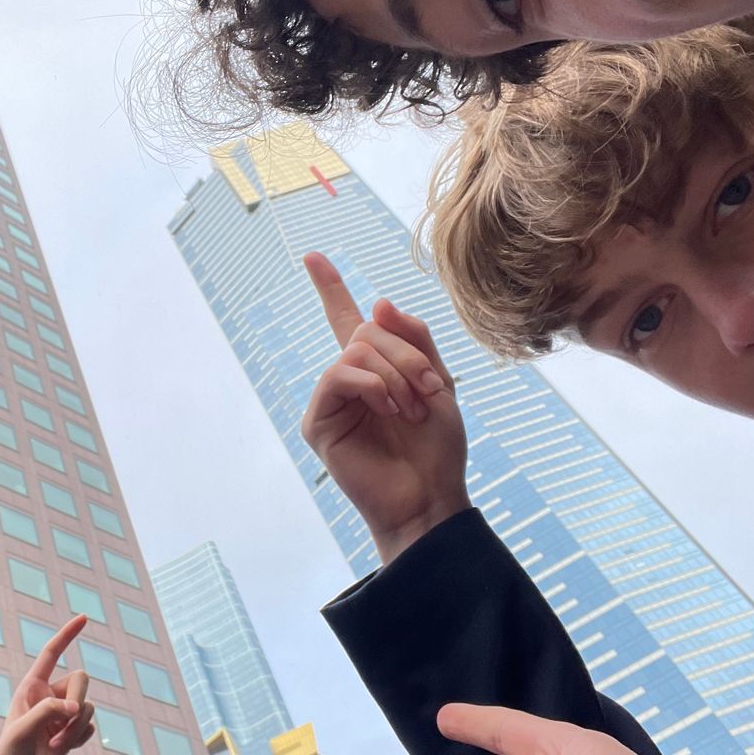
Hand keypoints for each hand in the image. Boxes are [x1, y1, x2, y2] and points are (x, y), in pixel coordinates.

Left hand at [0, 615, 95, 754]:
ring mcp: (60, 716)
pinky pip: (90, 725)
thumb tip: (76, 708)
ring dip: (77, 726)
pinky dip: (81, 737)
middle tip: (66, 721)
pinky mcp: (70, 735)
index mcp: (30, 688)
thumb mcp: (22, 731)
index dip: (68, 635)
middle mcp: (46, 698)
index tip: (85, 618)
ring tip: (57, 746)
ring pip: (88, 705)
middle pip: (81, 679)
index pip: (51, 654)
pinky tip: (64, 750)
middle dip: (79, 699)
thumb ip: (47, 711)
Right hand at [300, 252, 469, 563]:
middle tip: (430, 391)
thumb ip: (415, 341)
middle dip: (406, 354)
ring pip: (356, 349)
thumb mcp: (440, 385)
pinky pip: (339, 374)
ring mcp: (331, 400)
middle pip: (366, 329)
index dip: (330, 288)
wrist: (430, 497)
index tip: (313, 257)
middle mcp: (348, 380)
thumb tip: (377, 302)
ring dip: (395, 374)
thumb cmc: (437, 450)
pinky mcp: (319, 422)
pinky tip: (388, 409)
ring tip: (411, 410)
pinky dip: (372, 385)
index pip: (346, 320)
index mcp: (375, 370)